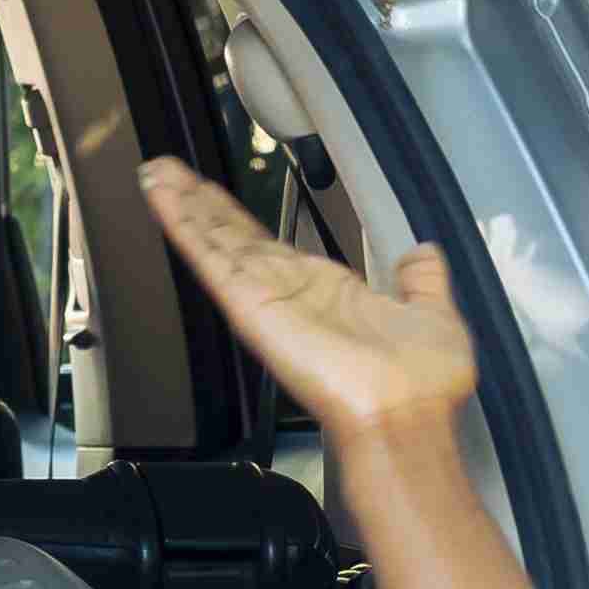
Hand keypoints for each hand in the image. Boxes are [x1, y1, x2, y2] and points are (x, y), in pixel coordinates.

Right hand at [141, 157, 476, 441]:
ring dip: (184, 206)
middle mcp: (289, 295)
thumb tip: (422, 256)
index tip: (214, 196)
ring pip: (216, 242)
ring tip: (158, 174)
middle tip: (168, 173)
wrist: (405, 415)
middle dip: (199, 203)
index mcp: (324, 293)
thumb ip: (421, 281)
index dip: (237, 218)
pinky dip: (185, 226)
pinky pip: (212, 259)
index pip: (267, 245)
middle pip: (232, 237)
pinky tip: (165, 200)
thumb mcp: (431, 314)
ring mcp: (265, 299)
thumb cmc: (418, 385)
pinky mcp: (250, 306)